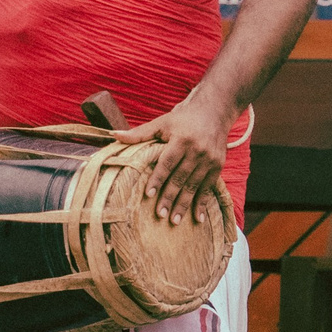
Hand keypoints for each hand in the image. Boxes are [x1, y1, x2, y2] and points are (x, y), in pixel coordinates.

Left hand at [115, 94, 232, 226]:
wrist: (215, 111)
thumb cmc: (183, 118)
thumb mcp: (162, 122)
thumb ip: (139, 133)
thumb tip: (113, 135)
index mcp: (181, 139)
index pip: (167, 162)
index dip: (157, 178)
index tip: (148, 194)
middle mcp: (196, 150)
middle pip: (180, 177)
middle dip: (170, 197)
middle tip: (160, 215)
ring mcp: (209, 159)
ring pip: (194, 185)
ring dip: (184, 204)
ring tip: (175, 221)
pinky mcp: (217, 165)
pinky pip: (208, 187)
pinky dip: (202, 203)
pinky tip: (197, 218)